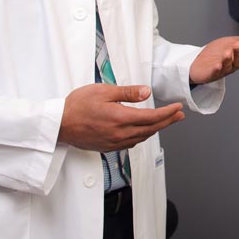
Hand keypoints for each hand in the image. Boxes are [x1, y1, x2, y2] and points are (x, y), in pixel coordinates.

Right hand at [58, 83, 183, 150]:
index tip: (178, 108)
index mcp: (120, 118)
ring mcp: (114, 142)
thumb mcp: (103, 91)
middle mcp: (120, 133)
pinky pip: (132, 143)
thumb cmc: (77, 106)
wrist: (59, 125)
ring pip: (143, 137)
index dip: (168, 113)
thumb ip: (127, 92)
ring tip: (166, 121)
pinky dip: (142, 136)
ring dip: (156, 129)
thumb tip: (146, 92)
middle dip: (168, 121)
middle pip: (151, 129)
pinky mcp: (109, 147)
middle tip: (179, 115)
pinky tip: (144, 130)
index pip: (152, 117)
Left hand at [188, 29, 238, 84]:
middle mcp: (232, 64)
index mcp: (238, 56)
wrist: (200, 62)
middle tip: (238, 44)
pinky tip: (217, 65)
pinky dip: (217, 69)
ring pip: (228, 66)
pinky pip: (215, 73)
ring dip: (228, 60)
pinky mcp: (211, 73)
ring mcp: (222, 69)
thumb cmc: (217, 53)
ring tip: (227, 52)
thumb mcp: (233, 41)